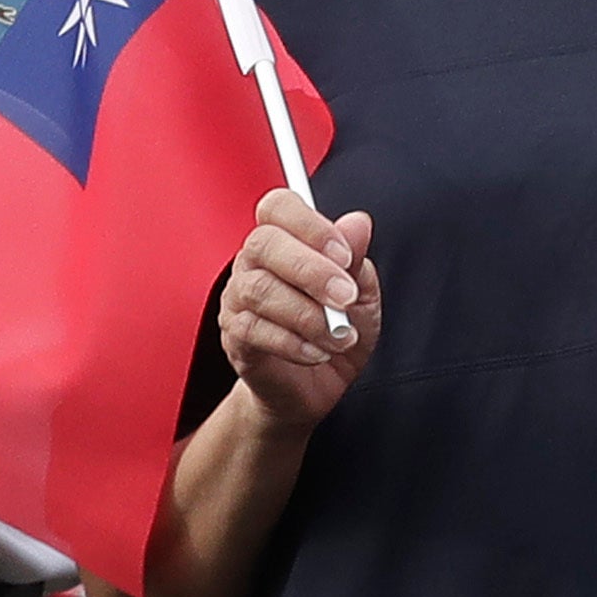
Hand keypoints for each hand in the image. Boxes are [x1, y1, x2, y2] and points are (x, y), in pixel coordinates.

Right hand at [215, 191, 381, 421]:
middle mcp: (254, 264)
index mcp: (285, 242)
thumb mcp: (361, 295)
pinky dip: (294, 343)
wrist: (314, 389)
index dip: (310, 224)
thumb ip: (356, 258)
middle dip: (312, 270)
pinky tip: (319, 351)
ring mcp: (238, 300)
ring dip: (308, 314)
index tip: (345, 253)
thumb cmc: (336, 332)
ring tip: (340, 335)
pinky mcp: (234, 337)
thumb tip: (358, 223)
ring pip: (259, 289)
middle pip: (263, 244)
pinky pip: (254, 331)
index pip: (278, 207)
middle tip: (346, 296)